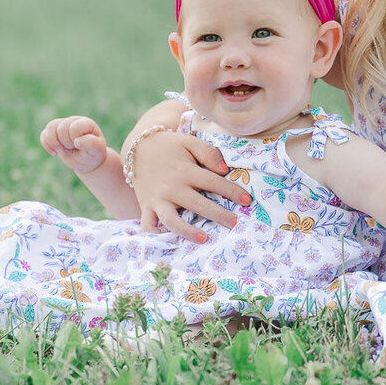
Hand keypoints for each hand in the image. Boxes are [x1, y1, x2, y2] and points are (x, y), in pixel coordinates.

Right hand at [41, 116, 107, 174]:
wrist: (87, 161)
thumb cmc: (94, 154)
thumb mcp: (97, 150)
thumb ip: (91, 144)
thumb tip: (77, 141)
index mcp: (86, 123)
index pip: (73, 128)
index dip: (73, 140)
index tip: (80, 146)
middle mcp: (74, 121)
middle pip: (60, 128)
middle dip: (65, 143)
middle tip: (73, 148)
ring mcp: (63, 126)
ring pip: (50, 128)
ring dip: (53, 143)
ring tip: (61, 151)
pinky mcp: (54, 133)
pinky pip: (44, 134)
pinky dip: (46, 145)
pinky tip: (54, 153)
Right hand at [128, 129, 251, 241]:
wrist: (138, 147)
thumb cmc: (170, 146)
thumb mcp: (189, 142)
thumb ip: (208, 152)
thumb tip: (225, 170)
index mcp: (185, 171)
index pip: (213, 183)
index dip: (232, 192)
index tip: (247, 201)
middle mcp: (172, 187)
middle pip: (198, 205)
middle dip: (218, 215)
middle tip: (235, 224)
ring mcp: (158, 199)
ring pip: (172, 220)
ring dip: (188, 231)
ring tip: (204, 239)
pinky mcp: (146, 206)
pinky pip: (148, 225)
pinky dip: (156, 235)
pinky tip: (170, 242)